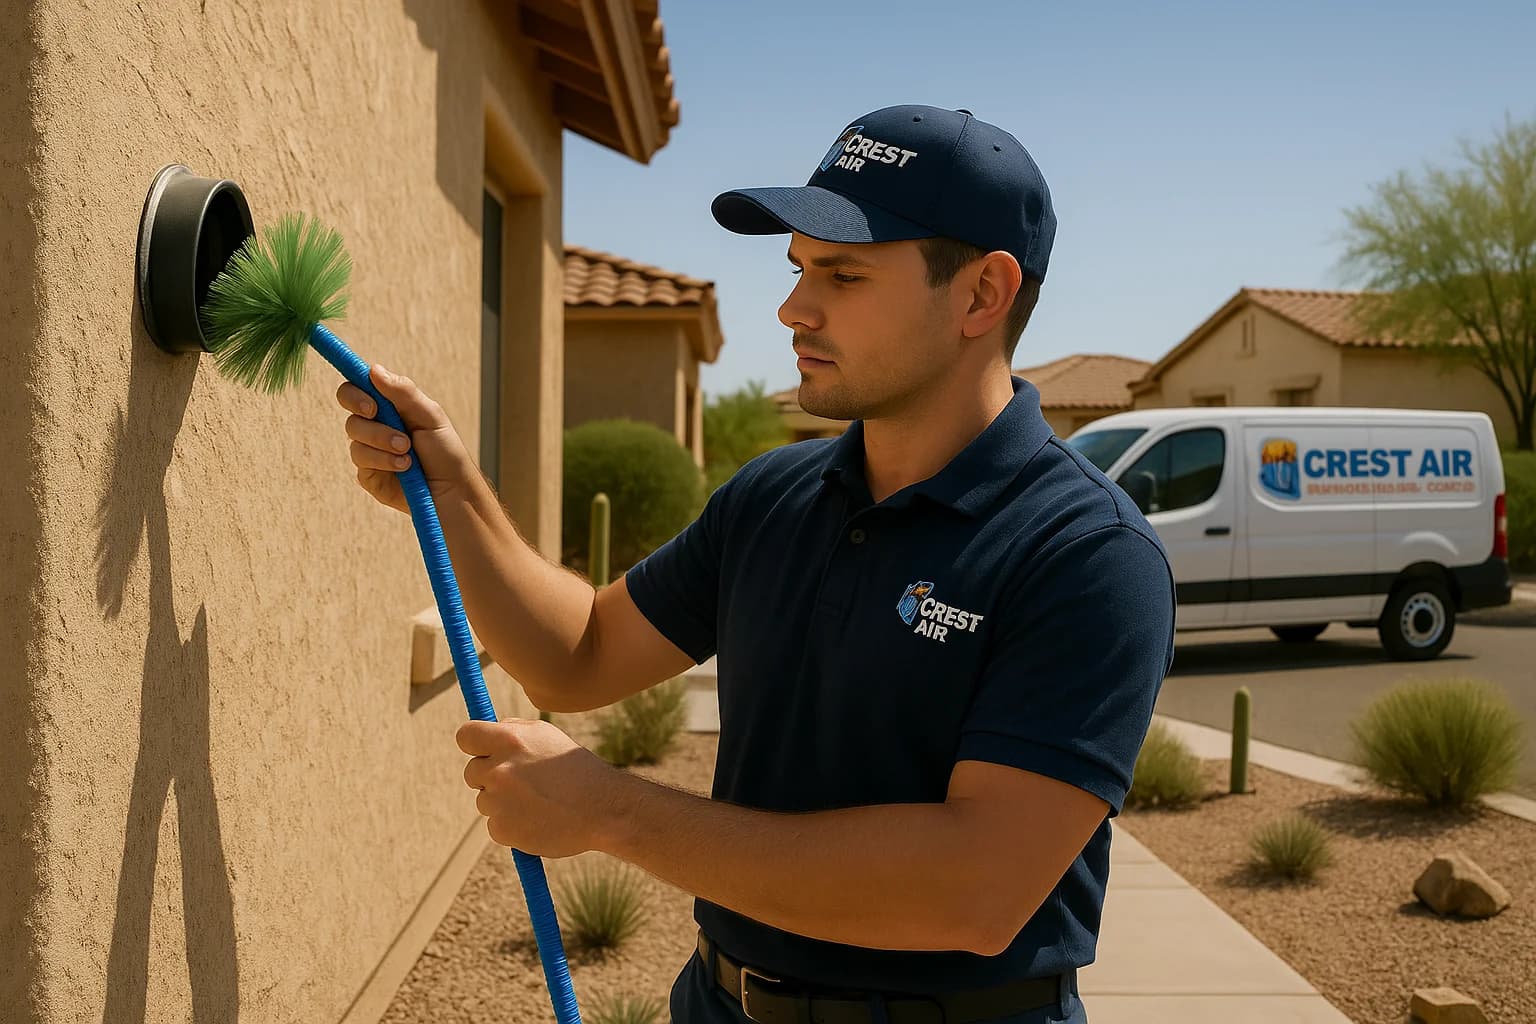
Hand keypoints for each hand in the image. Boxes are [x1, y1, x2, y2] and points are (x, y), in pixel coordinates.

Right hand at [336, 364, 477, 513]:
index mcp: (389, 406)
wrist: (452, 490)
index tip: (371, 405)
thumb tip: (374, 370)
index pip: (357, 388)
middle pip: (350, 411)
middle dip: (370, 419)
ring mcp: (369, 450)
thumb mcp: (430, 415)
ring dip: (383, 443)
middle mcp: (375, 425)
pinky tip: (404, 468)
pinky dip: (384, 462)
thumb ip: (403, 392)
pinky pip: (362, 461)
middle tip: (390, 427)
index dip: (355, 392)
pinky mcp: (368, 474)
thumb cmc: (445, 451)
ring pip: (355, 437)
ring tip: (408, 453)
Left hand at [457, 719, 622, 857]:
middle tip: (522, 781)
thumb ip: (514, 730)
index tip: (481, 750)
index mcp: (509, 740)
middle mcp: (498, 769)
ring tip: (538, 801)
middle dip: (489, 775)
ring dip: (503, 801)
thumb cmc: (577, 769)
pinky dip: (511, 825)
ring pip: (484, 800)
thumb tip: (489, 730)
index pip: (465, 735)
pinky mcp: (501, 830)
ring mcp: (498, 802)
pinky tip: (538, 820)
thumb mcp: (548, 736)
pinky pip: (494, 825)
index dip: (473, 743)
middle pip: (471, 771)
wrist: (603, 809)